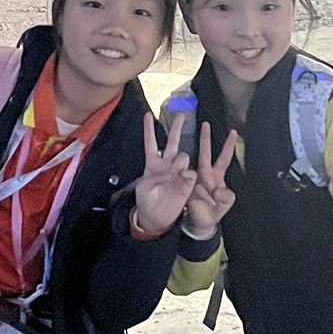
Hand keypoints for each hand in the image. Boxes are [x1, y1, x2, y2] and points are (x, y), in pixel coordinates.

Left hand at [131, 111, 196, 235]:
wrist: (156, 219)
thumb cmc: (146, 203)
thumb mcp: (142, 190)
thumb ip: (152, 180)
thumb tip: (167, 173)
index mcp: (152, 165)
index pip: (151, 143)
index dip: (149, 129)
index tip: (148, 115)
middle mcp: (166, 165)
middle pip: (172, 142)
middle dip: (177, 128)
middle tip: (181, 114)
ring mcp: (177, 173)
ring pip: (183, 156)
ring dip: (182, 157)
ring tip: (178, 168)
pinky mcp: (186, 183)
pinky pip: (190, 173)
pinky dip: (189, 174)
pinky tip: (186, 177)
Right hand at [181, 122, 237, 236]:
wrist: (199, 223)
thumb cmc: (212, 212)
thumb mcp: (224, 205)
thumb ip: (226, 197)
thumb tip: (219, 190)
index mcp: (217, 177)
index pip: (224, 158)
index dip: (228, 146)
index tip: (233, 132)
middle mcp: (205, 174)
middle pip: (205, 153)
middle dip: (205, 138)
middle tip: (205, 124)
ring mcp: (193, 178)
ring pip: (191, 163)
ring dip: (187, 155)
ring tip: (184, 149)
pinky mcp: (184, 185)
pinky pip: (183, 176)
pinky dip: (183, 176)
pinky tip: (184, 180)